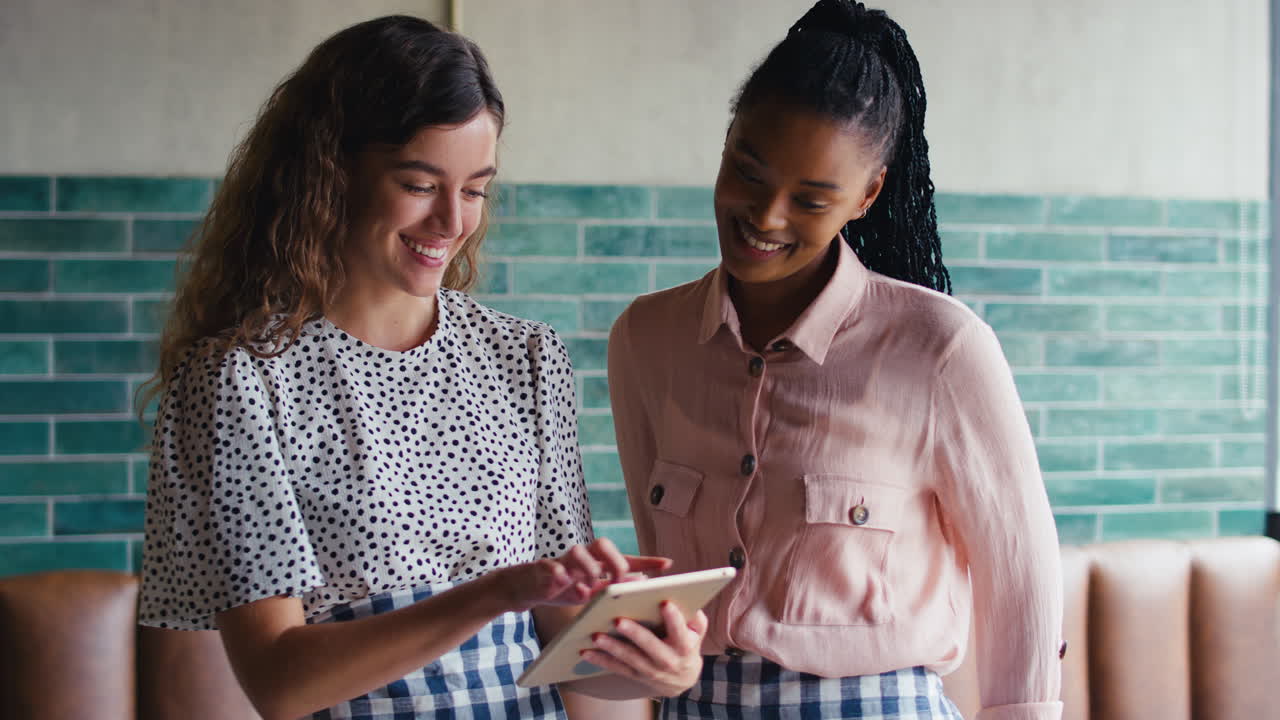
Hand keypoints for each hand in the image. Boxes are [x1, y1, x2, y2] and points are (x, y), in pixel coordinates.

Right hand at [498, 538, 671, 611]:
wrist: (526, 588)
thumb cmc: (561, 588)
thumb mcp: (588, 592)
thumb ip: (610, 588)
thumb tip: (638, 584)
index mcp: (596, 564)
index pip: (624, 559)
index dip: (646, 561)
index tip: (667, 564)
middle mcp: (582, 558)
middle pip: (603, 545)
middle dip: (615, 561)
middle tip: (619, 580)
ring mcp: (562, 561)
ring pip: (578, 551)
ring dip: (589, 567)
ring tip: (592, 583)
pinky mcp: (542, 568)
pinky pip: (551, 567)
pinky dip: (558, 573)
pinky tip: (563, 582)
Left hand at [580, 600, 708, 696]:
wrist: (683, 678)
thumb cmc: (688, 643)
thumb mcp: (697, 630)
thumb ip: (693, 614)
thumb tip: (680, 595)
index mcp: (684, 646)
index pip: (679, 631)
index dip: (673, 618)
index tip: (664, 603)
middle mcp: (667, 660)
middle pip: (650, 646)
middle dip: (634, 633)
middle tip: (618, 620)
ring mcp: (650, 670)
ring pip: (629, 658)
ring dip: (611, 647)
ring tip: (596, 635)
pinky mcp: (635, 675)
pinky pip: (616, 668)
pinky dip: (600, 660)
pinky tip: (585, 651)